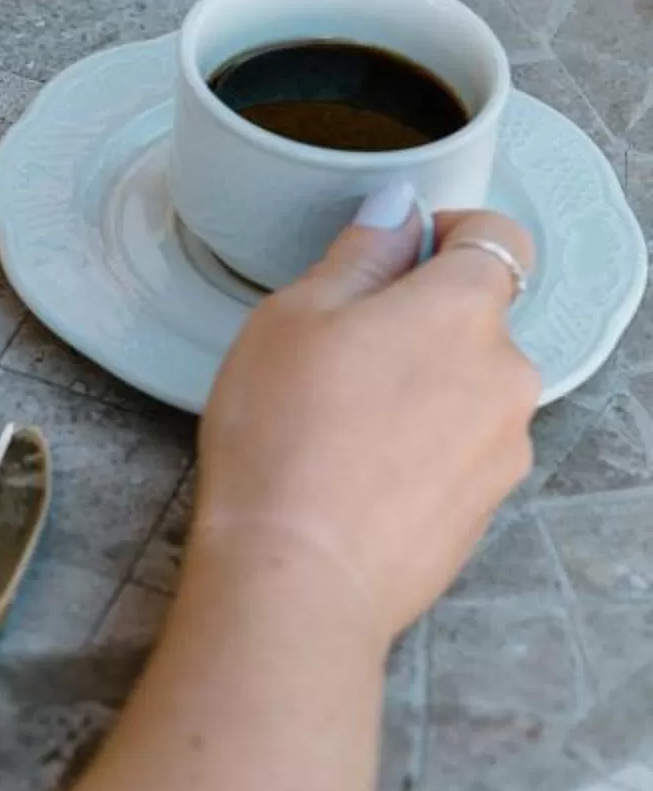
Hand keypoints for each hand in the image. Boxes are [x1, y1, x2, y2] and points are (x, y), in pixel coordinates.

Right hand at [193, 204, 540, 647]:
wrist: (297, 577)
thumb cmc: (283, 438)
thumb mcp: (295, 315)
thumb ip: (361, 253)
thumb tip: (397, 214)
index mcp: (464, 311)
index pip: (498, 237)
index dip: (448, 233)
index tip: (398, 255)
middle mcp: (506, 375)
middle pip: (478, 320)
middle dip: (422, 321)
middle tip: (341, 350)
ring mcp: (504, 449)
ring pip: (469, 388)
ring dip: (423, 388)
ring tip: (341, 422)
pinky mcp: (486, 508)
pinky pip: (461, 451)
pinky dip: (422, 448)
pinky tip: (357, 472)